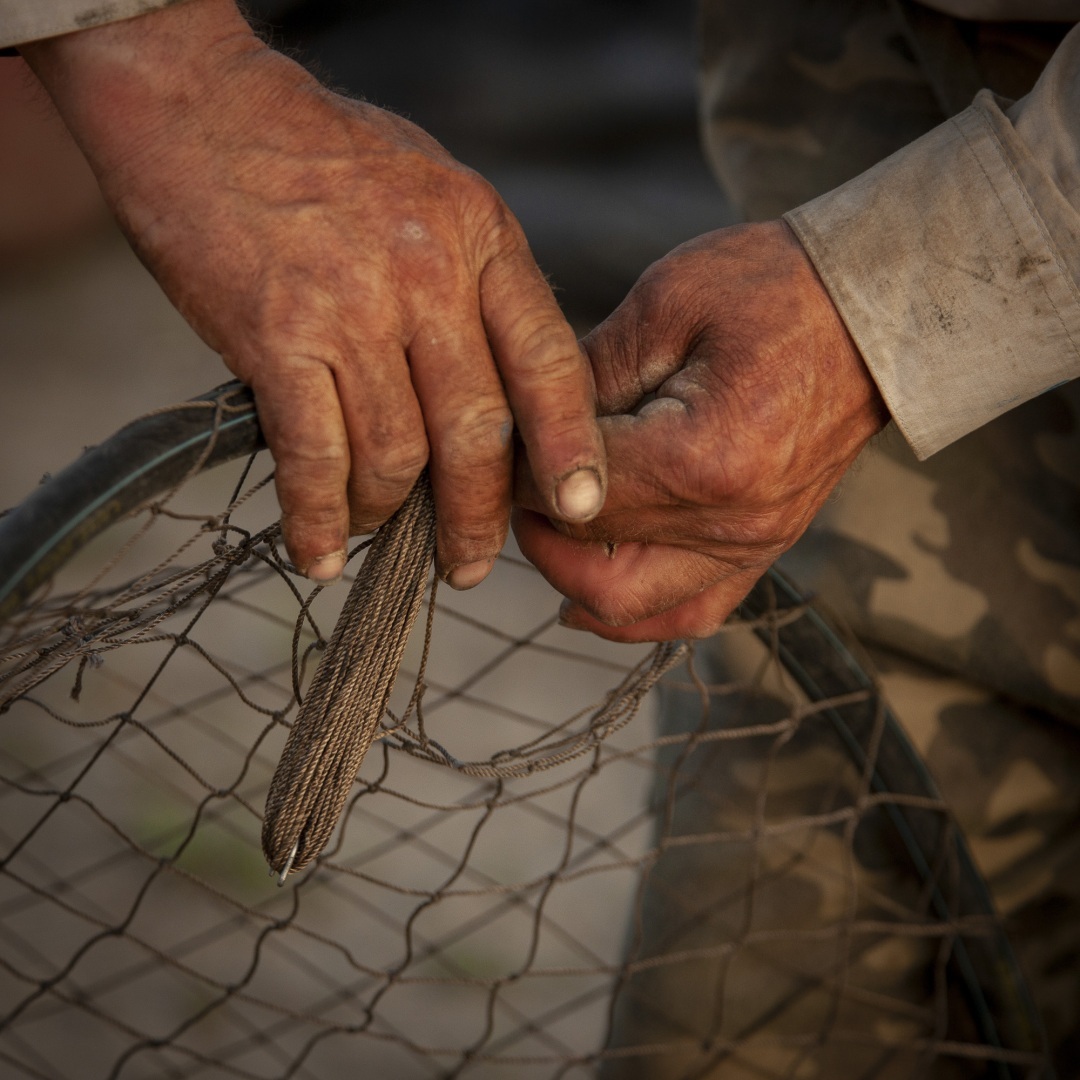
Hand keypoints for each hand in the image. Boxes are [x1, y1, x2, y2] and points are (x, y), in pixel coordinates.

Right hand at [21, 0, 604, 586]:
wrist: (199, 105)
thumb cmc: (322, 155)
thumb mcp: (435, 192)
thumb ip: (476, 282)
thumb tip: (502, 386)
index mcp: (482, 237)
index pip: (550, 360)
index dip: (571, 445)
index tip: (583, 506)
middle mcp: (429, 276)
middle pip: (476, 431)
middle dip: (476, 515)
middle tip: (470, 563)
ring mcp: (353, 307)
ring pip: (397, 454)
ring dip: (388, 514)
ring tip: (379, 530)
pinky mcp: (277, 335)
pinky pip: (313, 455)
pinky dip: (317, 518)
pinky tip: (319, 551)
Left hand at [513, 221, 888, 641]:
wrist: (873, 313)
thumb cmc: (777, 291)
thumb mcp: (667, 304)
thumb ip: (586, 376)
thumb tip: (524, 425)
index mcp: (702, 460)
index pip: (573, 497)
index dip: (519, 475)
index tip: (497, 444)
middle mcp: (731, 524)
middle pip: (593, 572)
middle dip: (537, 539)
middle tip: (514, 491)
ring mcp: (754, 547)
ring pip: (635, 611)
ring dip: (575, 582)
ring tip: (549, 536)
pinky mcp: (764, 549)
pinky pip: (690, 613)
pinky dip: (632, 612)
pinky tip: (589, 593)